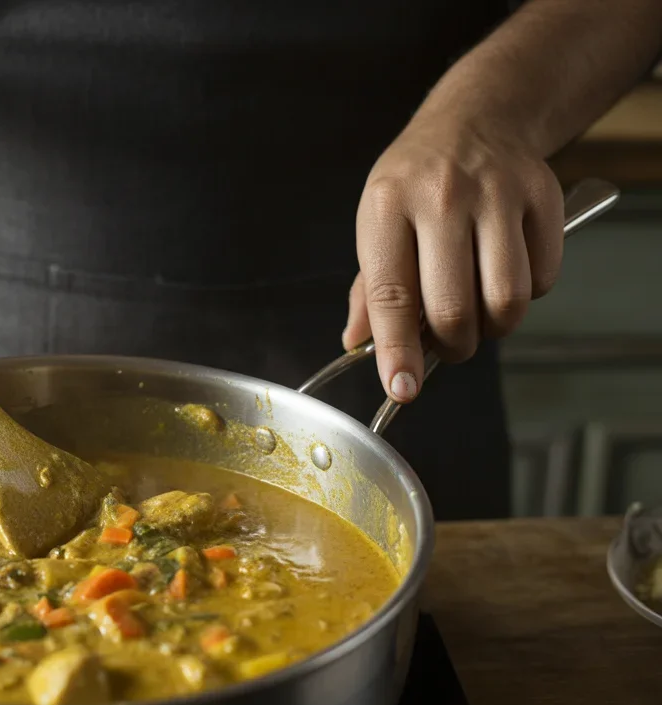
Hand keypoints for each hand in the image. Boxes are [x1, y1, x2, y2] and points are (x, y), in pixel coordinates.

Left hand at [343, 117, 564, 401]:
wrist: (474, 120)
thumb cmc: (415, 184)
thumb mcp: (377, 224)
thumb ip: (370, 290)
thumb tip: (357, 344)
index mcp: (387, 207)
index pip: (392, 295)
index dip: (397, 350)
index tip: (401, 389)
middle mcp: (442, 197)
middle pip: (453, 308)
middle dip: (451, 346)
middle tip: (448, 344)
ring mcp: (498, 194)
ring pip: (505, 300)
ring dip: (493, 328)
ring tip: (478, 315)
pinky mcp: (544, 197)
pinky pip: (543, 279)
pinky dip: (526, 296)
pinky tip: (504, 275)